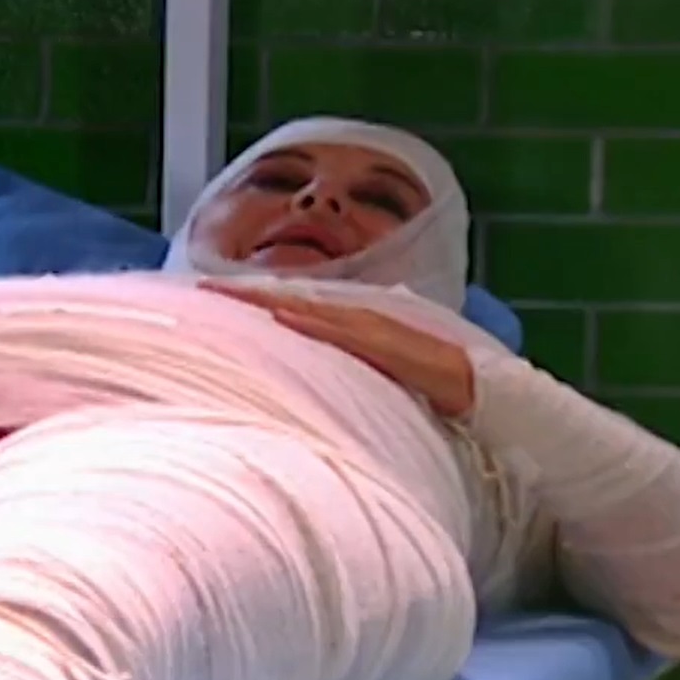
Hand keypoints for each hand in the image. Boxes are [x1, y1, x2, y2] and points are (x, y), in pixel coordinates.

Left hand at [200, 279, 476, 418]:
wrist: (479, 392)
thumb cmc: (424, 388)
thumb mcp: (368, 377)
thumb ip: (339, 370)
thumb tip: (305, 372)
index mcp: (349, 327)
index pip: (291, 307)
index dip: (252, 300)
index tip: (210, 296)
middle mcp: (356, 321)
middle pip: (290, 301)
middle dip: (246, 296)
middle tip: (200, 288)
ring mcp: (373, 330)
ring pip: (310, 310)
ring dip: (268, 302)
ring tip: (227, 295)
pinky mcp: (391, 346)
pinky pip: (345, 334)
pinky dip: (312, 325)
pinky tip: (283, 317)